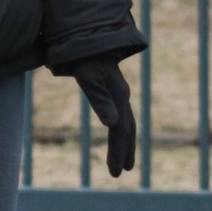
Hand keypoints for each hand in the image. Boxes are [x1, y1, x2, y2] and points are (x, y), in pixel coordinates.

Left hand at [76, 60, 138, 179]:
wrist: (86, 37)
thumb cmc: (84, 58)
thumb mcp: (88, 78)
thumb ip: (100, 100)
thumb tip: (112, 124)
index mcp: (119, 96)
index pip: (121, 129)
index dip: (118, 150)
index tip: (114, 171)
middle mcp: (122, 96)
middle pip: (127, 128)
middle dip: (123, 151)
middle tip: (118, 172)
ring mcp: (118, 93)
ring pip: (126, 123)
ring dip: (125, 143)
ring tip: (123, 163)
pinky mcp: (111, 90)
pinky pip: (120, 115)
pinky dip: (121, 130)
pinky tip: (116, 133)